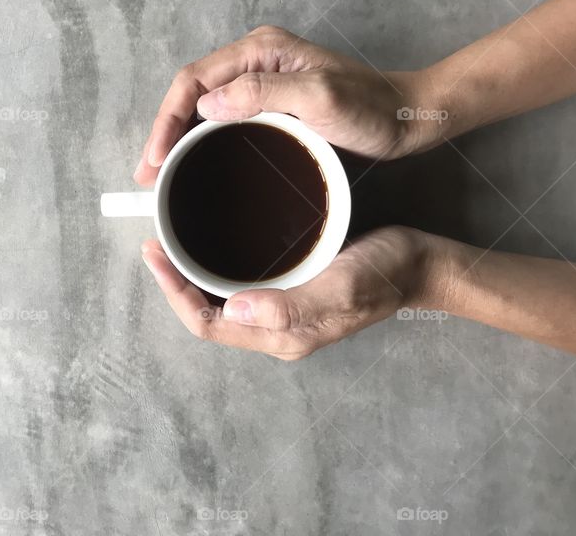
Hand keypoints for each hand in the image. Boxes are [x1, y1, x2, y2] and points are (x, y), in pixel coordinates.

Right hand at [134, 26, 438, 185]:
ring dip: (180, 141)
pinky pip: (225, 120)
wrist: (406, 119)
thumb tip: (205, 105)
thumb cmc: (371, 108)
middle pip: (192, 93)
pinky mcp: (271, 104)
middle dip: (165, 133)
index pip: (194, 79)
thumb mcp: (320, 99)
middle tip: (149, 178)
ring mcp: (263, 82)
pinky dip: (202, 143)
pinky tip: (195, 167)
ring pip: (204, 108)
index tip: (155, 160)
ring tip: (162, 178)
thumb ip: (263, 93)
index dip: (167, 119)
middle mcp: (256, 60)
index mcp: (261, 50)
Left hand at [141, 226, 441, 358]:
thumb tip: (235, 310)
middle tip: (155, 243)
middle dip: (176, 284)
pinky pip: (243, 285)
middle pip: (209, 314)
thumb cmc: (385, 273)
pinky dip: (219, 265)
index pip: (208, 322)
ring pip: (223, 300)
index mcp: (282, 335)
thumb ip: (292, 306)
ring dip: (194, 276)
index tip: (154, 254)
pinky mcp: (293, 291)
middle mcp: (277, 329)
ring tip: (174, 241)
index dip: (174, 293)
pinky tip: (213, 240)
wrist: (421, 265)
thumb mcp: (342, 287)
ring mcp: (284, 312)